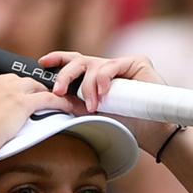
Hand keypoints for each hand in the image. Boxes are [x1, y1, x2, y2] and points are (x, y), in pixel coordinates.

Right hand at [0, 74, 84, 155]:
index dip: (7, 93)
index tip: (11, 101)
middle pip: (19, 81)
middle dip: (29, 91)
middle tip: (38, 102)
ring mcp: (10, 91)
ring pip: (37, 87)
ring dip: (49, 95)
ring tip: (59, 104)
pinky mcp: (24, 103)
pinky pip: (50, 100)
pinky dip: (62, 104)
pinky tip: (69, 110)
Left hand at [38, 52, 175, 154]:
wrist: (151, 132)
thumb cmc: (123, 125)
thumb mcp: (91, 114)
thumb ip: (75, 103)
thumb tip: (52, 100)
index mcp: (93, 76)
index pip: (72, 62)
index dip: (57, 59)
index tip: (42, 63)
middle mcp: (105, 67)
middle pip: (78, 61)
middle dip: (65, 76)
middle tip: (58, 91)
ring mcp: (120, 64)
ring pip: (93, 65)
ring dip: (88, 87)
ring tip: (92, 106)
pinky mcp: (136, 62)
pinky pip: (111, 67)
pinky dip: (103, 80)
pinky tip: (103, 94)